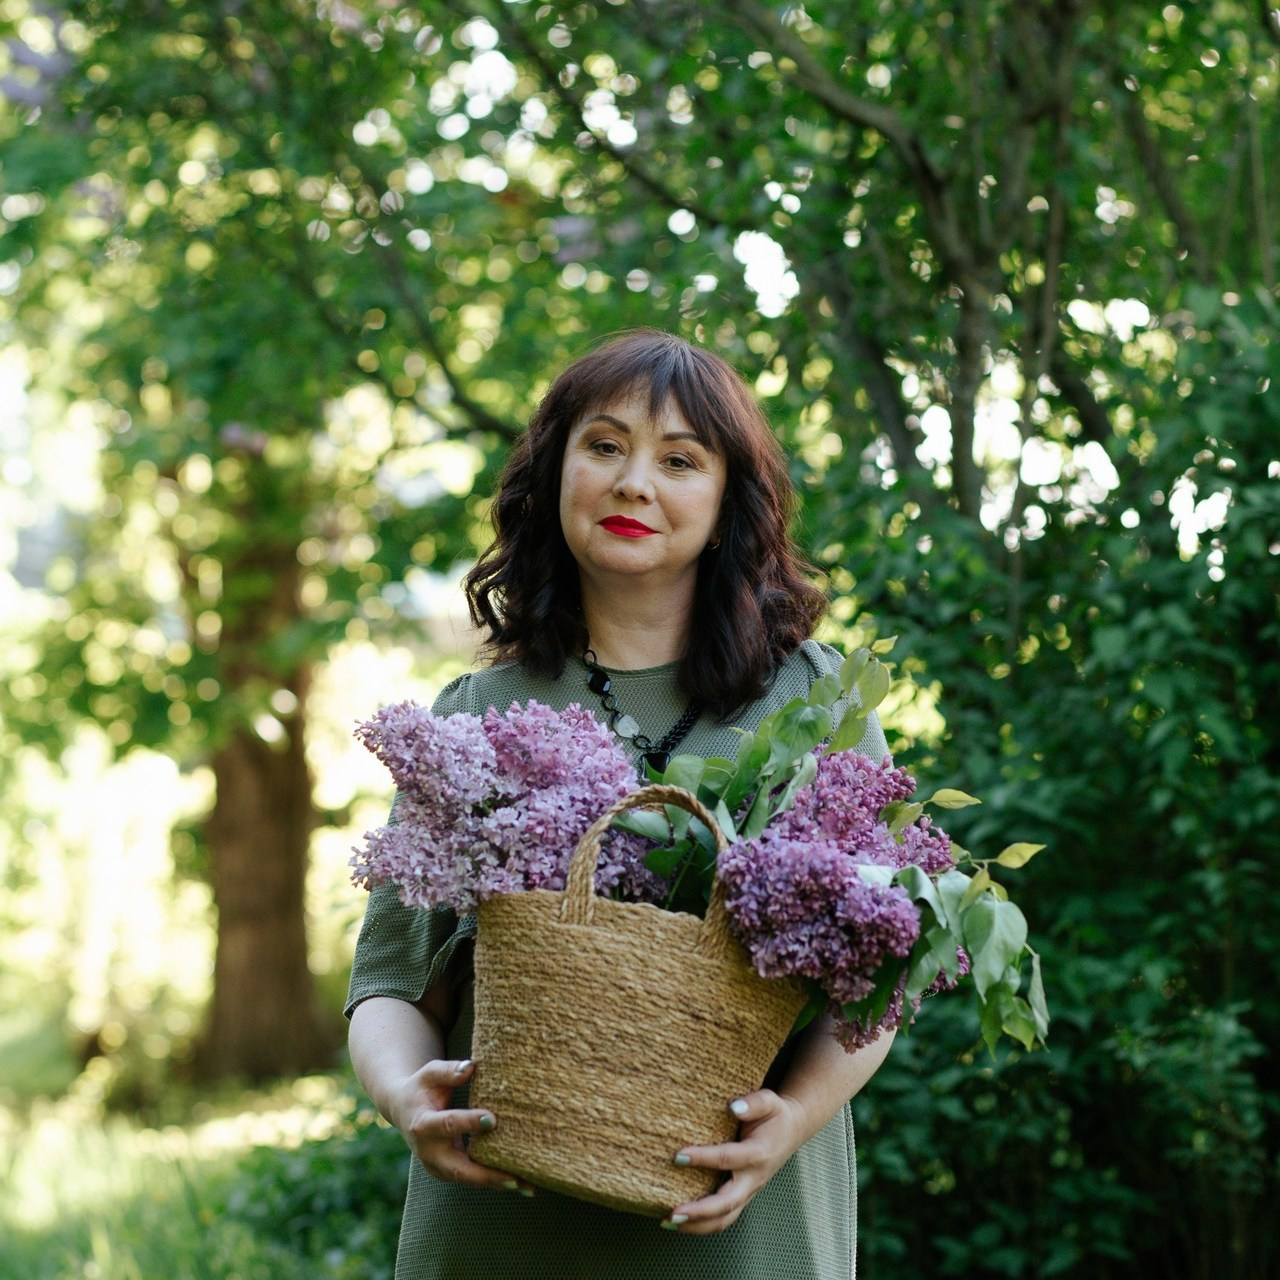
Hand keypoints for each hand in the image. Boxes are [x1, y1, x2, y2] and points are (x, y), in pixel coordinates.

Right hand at [384, 1058, 534, 1194]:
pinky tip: (521, 1182)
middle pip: (459, 1169)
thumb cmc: (422, 1088)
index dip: (468, 1123)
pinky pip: (472, 1178)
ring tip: (527, 1186)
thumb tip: (472, 1067)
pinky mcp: (448, 1173)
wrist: (404, 1111)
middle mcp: (429, 1152)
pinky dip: (495, 1181)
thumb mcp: (431, 1074)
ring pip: (469, 1179)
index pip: (448, 1125)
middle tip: (515, 1178)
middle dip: (487, 1175)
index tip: (492, 1119)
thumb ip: (450, 1071)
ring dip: (497, 1183)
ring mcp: (437, 1167)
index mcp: (423, 1125)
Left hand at [664, 1089, 807, 1234]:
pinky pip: (724, 1217)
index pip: (727, 1159)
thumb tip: (733, 1107)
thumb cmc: (775, 1115)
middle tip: (673, 1212)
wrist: (791, 1131)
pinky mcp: (742, 1197)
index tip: (677, 1156)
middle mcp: (753, 1179)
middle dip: (699, 1211)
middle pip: (727, 1203)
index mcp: (758, 1154)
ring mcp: (748, 1192)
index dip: (702, 1158)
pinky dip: (702, 1224)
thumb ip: (753, 1103)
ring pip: (725, 1218)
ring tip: (669, 1222)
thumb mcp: (769, 1101)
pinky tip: (680, 1221)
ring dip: (697, 1225)